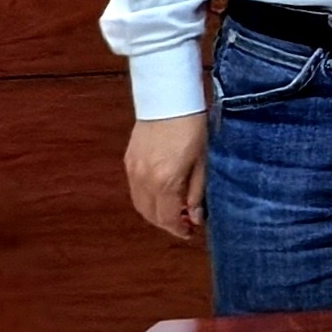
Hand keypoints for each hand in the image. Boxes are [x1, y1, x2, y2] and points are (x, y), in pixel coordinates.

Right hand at [124, 113, 206, 240]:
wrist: (169, 99)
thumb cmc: (192, 126)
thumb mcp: (203, 160)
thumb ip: (197, 191)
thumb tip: (196, 217)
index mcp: (165, 182)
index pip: (168, 218)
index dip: (179, 229)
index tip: (190, 232)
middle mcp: (144, 180)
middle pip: (151, 215)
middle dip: (167, 223)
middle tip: (184, 223)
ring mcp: (133, 171)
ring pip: (140, 205)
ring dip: (155, 213)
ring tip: (174, 210)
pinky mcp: (128, 161)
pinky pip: (135, 190)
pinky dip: (146, 198)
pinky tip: (161, 194)